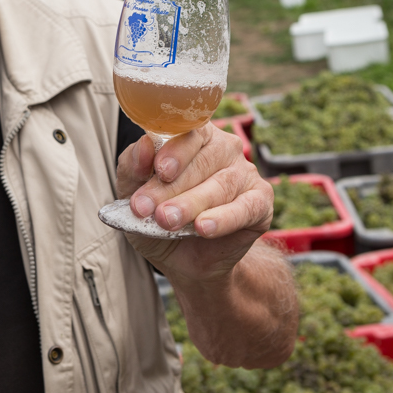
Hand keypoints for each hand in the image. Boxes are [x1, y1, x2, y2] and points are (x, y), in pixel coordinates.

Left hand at [116, 124, 273, 285]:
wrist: (185, 260)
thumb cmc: (159, 216)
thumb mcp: (133, 194)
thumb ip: (132, 167)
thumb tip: (142, 146)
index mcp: (193, 136)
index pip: (188, 132)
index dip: (173, 151)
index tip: (159, 171)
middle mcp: (223, 147)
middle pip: (201, 160)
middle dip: (171, 188)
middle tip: (149, 209)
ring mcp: (245, 172)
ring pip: (219, 184)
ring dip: (191, 204)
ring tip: (168, 221)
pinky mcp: (260, 201)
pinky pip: (244, 207)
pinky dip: (223, 218)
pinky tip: (204, 227)